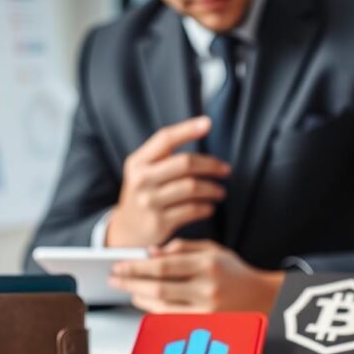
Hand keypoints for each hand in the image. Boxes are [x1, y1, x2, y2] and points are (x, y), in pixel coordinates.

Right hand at [106, 117, 230, 246]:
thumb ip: (165, 154)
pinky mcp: (159, 222)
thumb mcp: (144, 171)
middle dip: (210, 165)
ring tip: (221, 192)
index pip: (165, 139)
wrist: (127, 230)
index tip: (207, 123)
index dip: (187, 129)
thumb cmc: (145, 193)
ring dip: (213, 189)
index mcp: (137, 162)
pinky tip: (210, 207)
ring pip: (191, 187)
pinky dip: (206, 208)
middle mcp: (141, 180)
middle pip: (184, 163)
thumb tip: (204, 126)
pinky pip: (192, 210)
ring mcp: (149, 202)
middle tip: (226, 170)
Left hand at [109, 239, 285, 312]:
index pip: (163, 266)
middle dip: (131, 282)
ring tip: (128, 289)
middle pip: (158, 287)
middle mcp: (207, 288)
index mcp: (208, 264)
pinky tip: (144, 301)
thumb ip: (181, 248)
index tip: (119, 265)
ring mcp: (207, 310)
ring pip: (162, 306)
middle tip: (114, 278)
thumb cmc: (235, 272)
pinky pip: (171, 318)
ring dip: (139, 297)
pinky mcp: (206, 325)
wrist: (264, 299)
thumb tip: (150, 253)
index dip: (137, 266)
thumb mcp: (212, 250)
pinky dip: (154, 309)